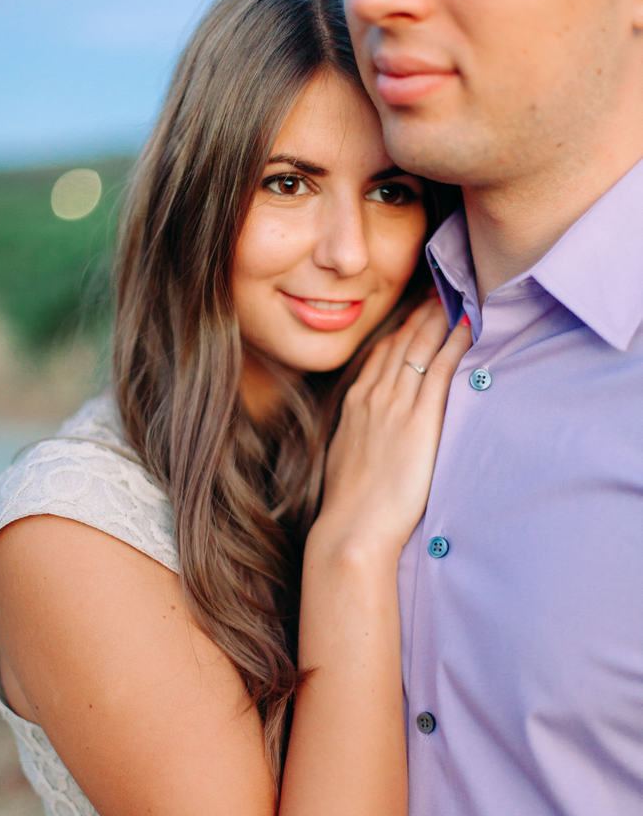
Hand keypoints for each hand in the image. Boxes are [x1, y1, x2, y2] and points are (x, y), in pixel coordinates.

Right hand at [317, 299, 470, 558]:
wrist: (353, 526)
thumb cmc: (352, 503)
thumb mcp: (347, 457)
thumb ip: (362, 434)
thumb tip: (375, 432)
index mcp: (356, 403)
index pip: (381, 353)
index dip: (400, 328)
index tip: (414, 312)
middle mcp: (374, 396)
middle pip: (401, 341)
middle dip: (421, 312)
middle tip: (439, 288)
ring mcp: (396, 405)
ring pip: (420, 347)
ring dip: (439, 317)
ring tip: (456, 295)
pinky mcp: (420, 420)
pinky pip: (440, 369)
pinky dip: (453, 343)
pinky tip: (468, 326)